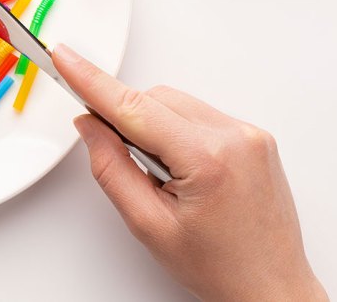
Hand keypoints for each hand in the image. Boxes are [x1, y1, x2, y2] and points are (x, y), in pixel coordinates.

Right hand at [53, 44, 326, 301]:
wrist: (271, 288)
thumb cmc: (219, 267)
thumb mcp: (148, 225)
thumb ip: (111, 168)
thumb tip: (90, 126)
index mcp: (208, 159)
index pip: (134, 107)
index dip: (91, 82)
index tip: (64, 58)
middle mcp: (235, 137)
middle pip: (155, 99)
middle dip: (129, 122)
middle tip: (131, 167)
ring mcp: (250, 135)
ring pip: (176, 104)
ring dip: (155, 128)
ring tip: (167, 180)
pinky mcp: (255, 138)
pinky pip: (200, 115)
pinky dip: (179, 133)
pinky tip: (186, 174)